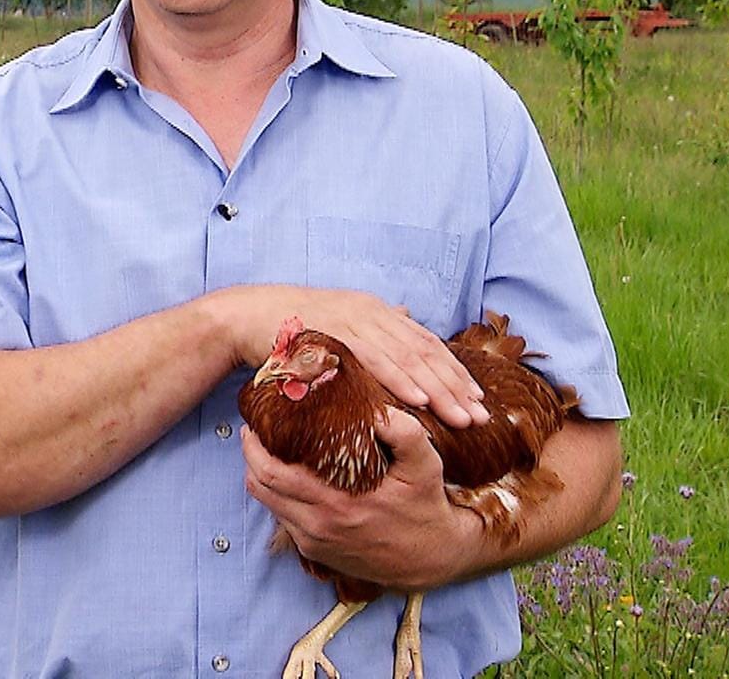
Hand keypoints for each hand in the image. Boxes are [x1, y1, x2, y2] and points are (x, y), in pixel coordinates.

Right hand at [211, 284, 487, 427]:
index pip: (426, 343)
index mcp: (377, 311)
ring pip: (407, 358)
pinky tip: (420, 401)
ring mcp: (353, 320)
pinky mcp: (334, 334)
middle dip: (455, 386)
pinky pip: (374, 361)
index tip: (478, 399)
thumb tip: (407, 317)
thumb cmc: (293, 327)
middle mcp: (371, 311)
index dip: (454, 371)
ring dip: (437, 390)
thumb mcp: (341, 323)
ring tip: (461, 417)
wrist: (247, 317)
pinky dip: (399, 381)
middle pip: (424, 352)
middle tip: (481, 416)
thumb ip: (374, 325)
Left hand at [241, 408, 487, 592]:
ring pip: (268, 504)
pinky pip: (284, 519)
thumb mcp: (425, 466)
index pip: (271, 473)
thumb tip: (376, 410)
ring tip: (268, 451)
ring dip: (262, 477)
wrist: (433, 558)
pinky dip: (278, 496)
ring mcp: (314, 542)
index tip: (255, 422)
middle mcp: (317, 526)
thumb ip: (404, 433)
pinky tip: (289, 478)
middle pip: (260, 487)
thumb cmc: (426, 507)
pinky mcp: (316, 553)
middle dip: (251, 456)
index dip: (254, 446)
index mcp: (335, 504)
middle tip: (254, 432)